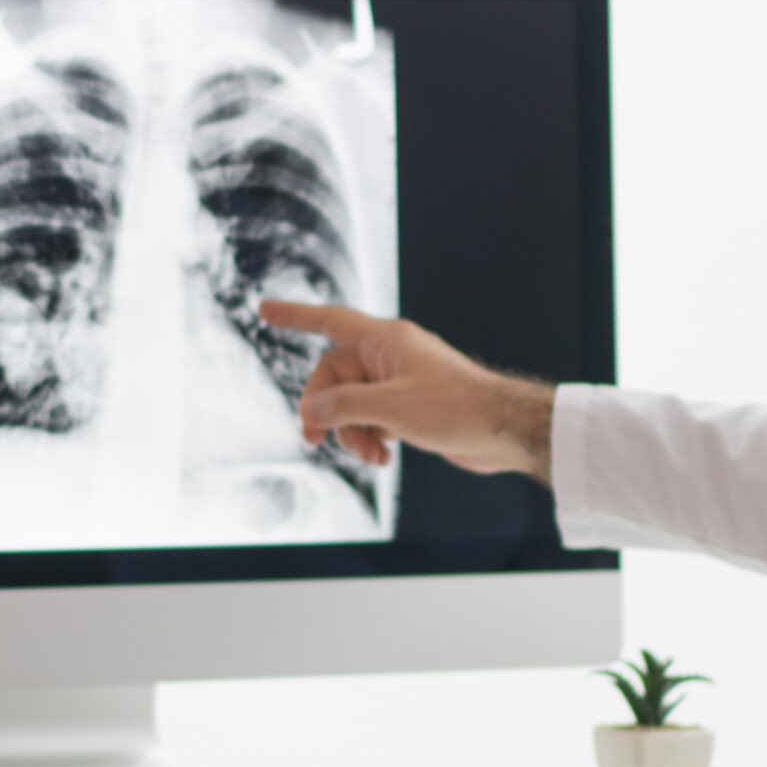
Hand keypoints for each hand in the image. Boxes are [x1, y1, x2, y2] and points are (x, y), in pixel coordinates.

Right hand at [255, 300, 552, 477]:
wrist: (503, 431)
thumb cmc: (456, 408)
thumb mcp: (391, 408)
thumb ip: (344, 405)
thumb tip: (312, 410)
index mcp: (386, 341)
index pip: (329, 321)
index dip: (294, 316)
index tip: (263, 309)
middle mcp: (390, 357)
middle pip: (333, 376)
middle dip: (324, 409)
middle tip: (314, 439)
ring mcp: (399, 383)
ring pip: (350, 403)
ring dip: (350, 432)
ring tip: (369, 456)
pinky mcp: (409, 408)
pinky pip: (370, 419)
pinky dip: (369, 439)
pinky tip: (383, 457)